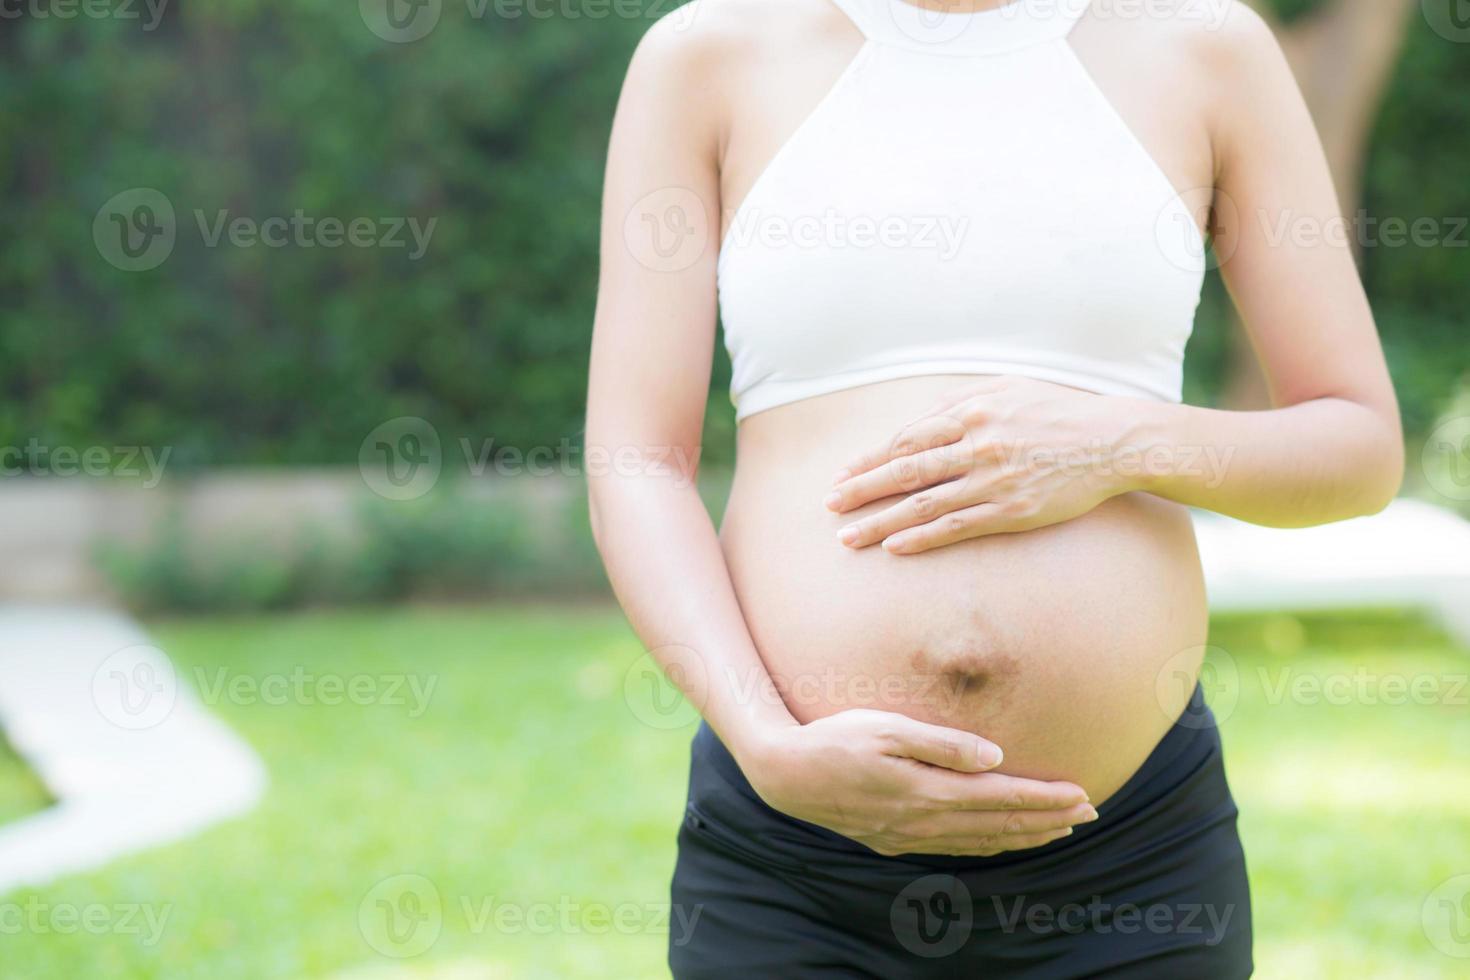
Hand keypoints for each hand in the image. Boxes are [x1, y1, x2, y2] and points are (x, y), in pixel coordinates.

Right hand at [738, 709, 1095, 856]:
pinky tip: (1001, 840)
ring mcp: (909, 836)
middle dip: (1048, 819)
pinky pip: (956, 848)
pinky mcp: (894, 841)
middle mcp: (924, 821)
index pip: (1001, 797)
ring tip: (1058, 830)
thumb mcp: (887, 727)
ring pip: (981, 842)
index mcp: (927, 790)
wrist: (786, 775)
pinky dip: (989, 845)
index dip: (1045, 798)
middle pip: (1000, 825)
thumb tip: (996, 757)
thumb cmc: (835, 739)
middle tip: (1090, 814)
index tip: (1082, 795)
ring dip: (1024, 836)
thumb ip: (943, 743)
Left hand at [825, 376, 1141, 553]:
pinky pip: (957, 527)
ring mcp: (993, 481)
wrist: (1112, 442)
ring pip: (923, 504)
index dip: (870, 459)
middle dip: (861, 490)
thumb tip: (918, 420)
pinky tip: (894, 548)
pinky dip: (922, 538)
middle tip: (829, 506)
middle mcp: (977, 445)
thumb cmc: (1057, 412)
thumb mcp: (1007, 390)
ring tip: (848, 537)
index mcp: (972, 412)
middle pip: (905, 471)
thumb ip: (960, 402)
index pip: (907, 439)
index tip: (842, 474)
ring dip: (881, 522)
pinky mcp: (1012, 511)